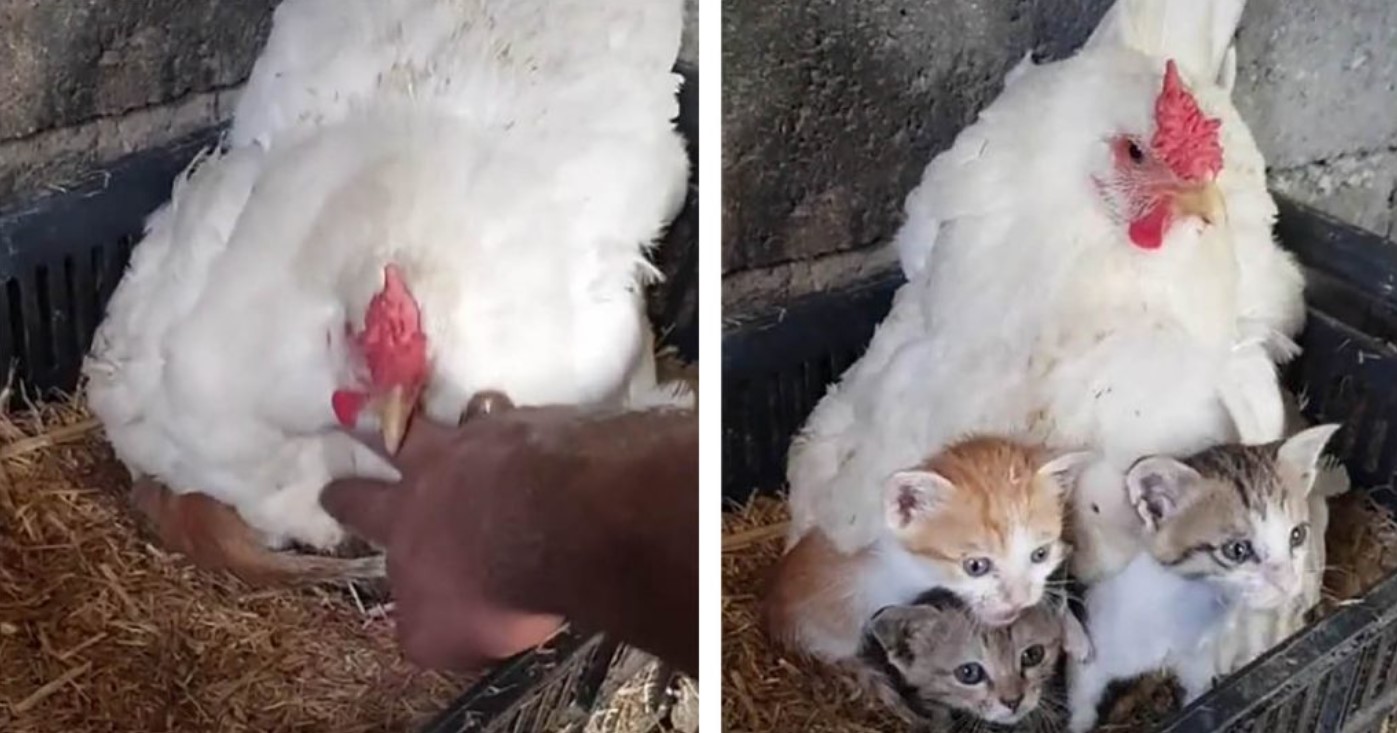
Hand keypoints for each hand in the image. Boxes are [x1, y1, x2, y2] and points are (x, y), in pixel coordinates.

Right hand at [320, 402, 579, 670]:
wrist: (560, 528)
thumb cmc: (489, 589)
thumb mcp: (439, 635)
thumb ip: (421, 623)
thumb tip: (417, 621)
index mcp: (406, 518)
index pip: (362, 508)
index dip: (345, 500)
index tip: (330, 490)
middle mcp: (441, 466)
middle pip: (399, 440)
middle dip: (373, 430)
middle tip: (354, 410)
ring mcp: (494, 438)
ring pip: (471, 416)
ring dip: (468, 415)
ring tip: (473, 407)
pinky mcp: (545, 425)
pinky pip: (534, 419)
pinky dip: (535, 428)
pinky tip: (550, 435)